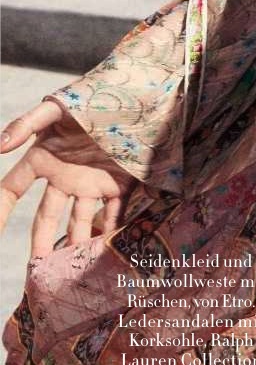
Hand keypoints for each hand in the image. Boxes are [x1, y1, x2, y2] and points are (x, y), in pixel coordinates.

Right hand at [0, 99, 149, 257]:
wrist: (135, 91)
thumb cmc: (91, 95)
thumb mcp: (56, 107)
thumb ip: (27, 124)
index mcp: (43, 157)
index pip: (11, 190)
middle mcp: (65, 176)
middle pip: (45, 218)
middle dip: (39, 244)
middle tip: (36, 271)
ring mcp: (91, 181)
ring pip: (77, 223)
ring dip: (74, 245)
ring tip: (70, 272)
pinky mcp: (118, 182)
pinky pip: (112, 213)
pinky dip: (108, 233)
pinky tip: (104, 253)